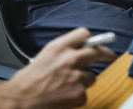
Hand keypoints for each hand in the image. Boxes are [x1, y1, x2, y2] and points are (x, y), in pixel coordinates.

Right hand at [0, 28, 114, 108]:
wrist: (22, 99)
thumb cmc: (28, 80)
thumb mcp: (44, 56)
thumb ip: (62, 50)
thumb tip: (77, 49)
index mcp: (59, 47)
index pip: (84, 34)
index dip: (91, 39)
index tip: (98, 42)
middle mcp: (70, 59)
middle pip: (97, 51)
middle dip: (106, 54)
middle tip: (110, 56)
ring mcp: (76, 77)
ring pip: (91, 77)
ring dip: (83, 80)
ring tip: (67, 85)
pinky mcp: (79, 93)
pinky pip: (85, 93)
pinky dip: (78, 96)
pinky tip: (65, 96)